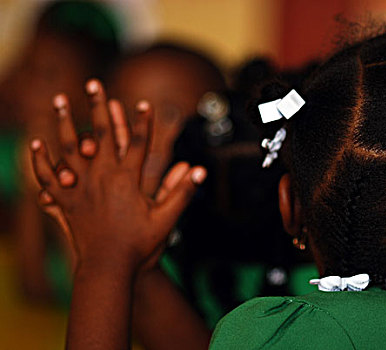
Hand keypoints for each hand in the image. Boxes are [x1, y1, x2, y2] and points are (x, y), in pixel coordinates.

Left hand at [30, 79, 205, 272]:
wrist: (107, 268)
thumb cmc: (139, 245)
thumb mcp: (166, 220)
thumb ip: (181, 192)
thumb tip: (199, 170)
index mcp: (127, 180)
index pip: (136, 143)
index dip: (142, 121)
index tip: (143, 102)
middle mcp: (102, 177)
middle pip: (101, 134)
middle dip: (98, 106)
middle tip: (93, 83)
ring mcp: (81, 187)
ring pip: (71, 148)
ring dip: (65, 121)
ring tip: (58, 99)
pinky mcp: (66, 200)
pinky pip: (50, 176)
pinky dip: (42, 159)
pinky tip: (37, 143)